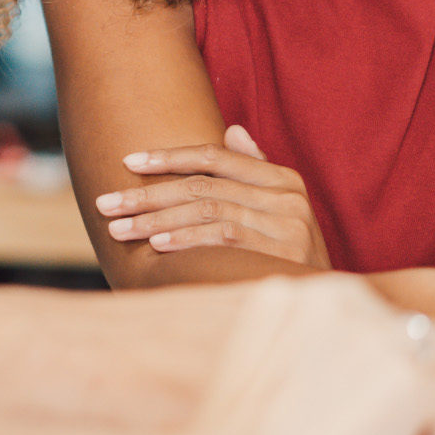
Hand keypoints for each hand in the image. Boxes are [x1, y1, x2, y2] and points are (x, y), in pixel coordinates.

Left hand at [95, 127, 330, 266]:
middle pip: (202, 185)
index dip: (169, 157)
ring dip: (156, 221)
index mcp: (283, 179)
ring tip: (120, 229)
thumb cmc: (291, 257)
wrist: (327, 305)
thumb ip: (254, 173)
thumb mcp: (278, 212)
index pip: (215, 156)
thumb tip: (232, 130)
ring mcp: (287, 224)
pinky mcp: (281, 253)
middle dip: (147, 195)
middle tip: (107, 204)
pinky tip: (156, 246)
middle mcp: (287, 196)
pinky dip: (186, 240)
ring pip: (206, 210)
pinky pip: (222, 238)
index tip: (128, 161)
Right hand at [185, 276, 434, 434]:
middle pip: (399, 331)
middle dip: (399, 379)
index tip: (354, 400)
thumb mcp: (251, 367)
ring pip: (431, 364)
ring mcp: (376, 337)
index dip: (364, 363)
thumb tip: (378, 368)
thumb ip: (307, 356)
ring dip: (419, 406)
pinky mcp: (406, 383)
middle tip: (379, 431)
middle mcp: (336, 300)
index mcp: (290, 291)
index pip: (359, 315)